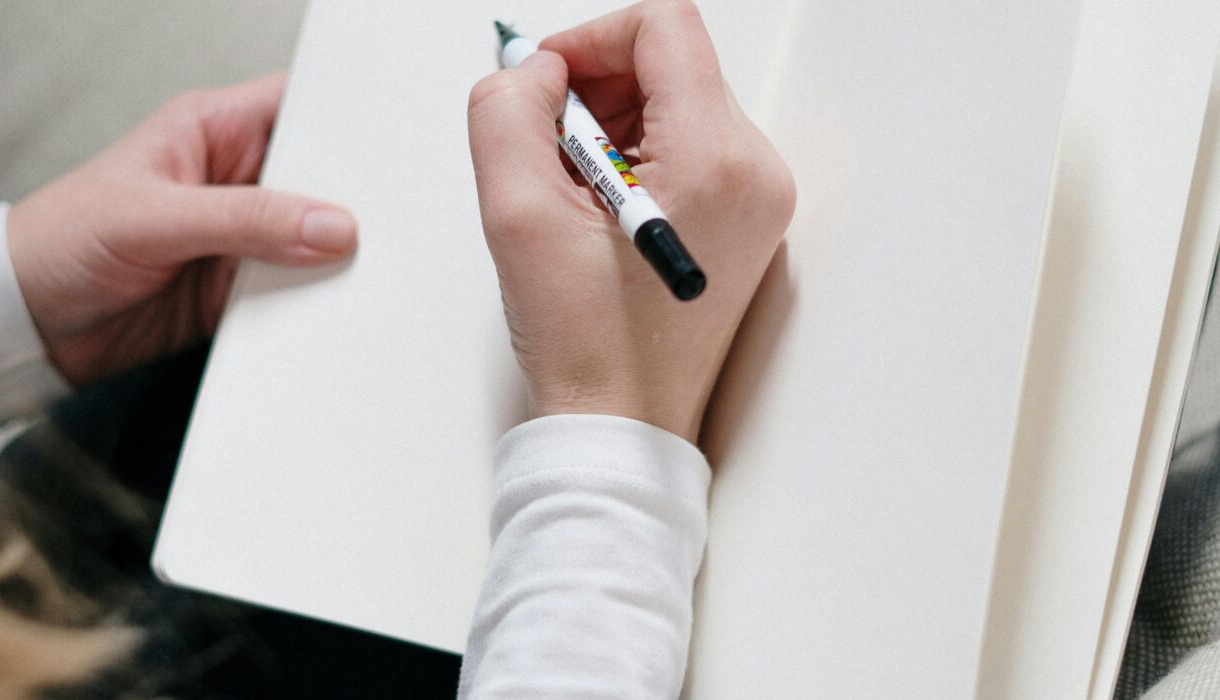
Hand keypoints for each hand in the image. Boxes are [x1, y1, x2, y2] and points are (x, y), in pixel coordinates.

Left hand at [7, 73, 356, 384]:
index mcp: (213, 131)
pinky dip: (315, 303)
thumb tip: (329, 226)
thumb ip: (245, 220)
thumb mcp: (153, 218)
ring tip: (370, 268)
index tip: (387, 149)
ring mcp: (242, 238)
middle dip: (353, 200)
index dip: (346, 119)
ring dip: (337, 258)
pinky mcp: (240, 289)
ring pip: (316, 241)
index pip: (298, 106)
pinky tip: (334, 305)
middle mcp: (236, 182)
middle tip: (389, 221)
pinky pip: (296, 292)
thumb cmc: (60, 241)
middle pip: (321, 179)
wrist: (28, 324)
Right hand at [468, 0, 794, 442]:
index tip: (546, 81)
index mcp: (715, 159)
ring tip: (572, 195)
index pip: (664, 27)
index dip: (590, 39)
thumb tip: (535, 71)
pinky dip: (634, 159)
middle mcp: (755, 171)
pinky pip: (687, 149)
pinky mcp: (745, 220)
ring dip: (611, 127)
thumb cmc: (585, 343)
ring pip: (677, 105)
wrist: (623, 425)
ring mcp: (758, 198)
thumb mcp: (517, 215)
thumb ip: (509, 112)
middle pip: (673, 64)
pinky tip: (598, 213)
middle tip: (548, 151)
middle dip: (597, 89)